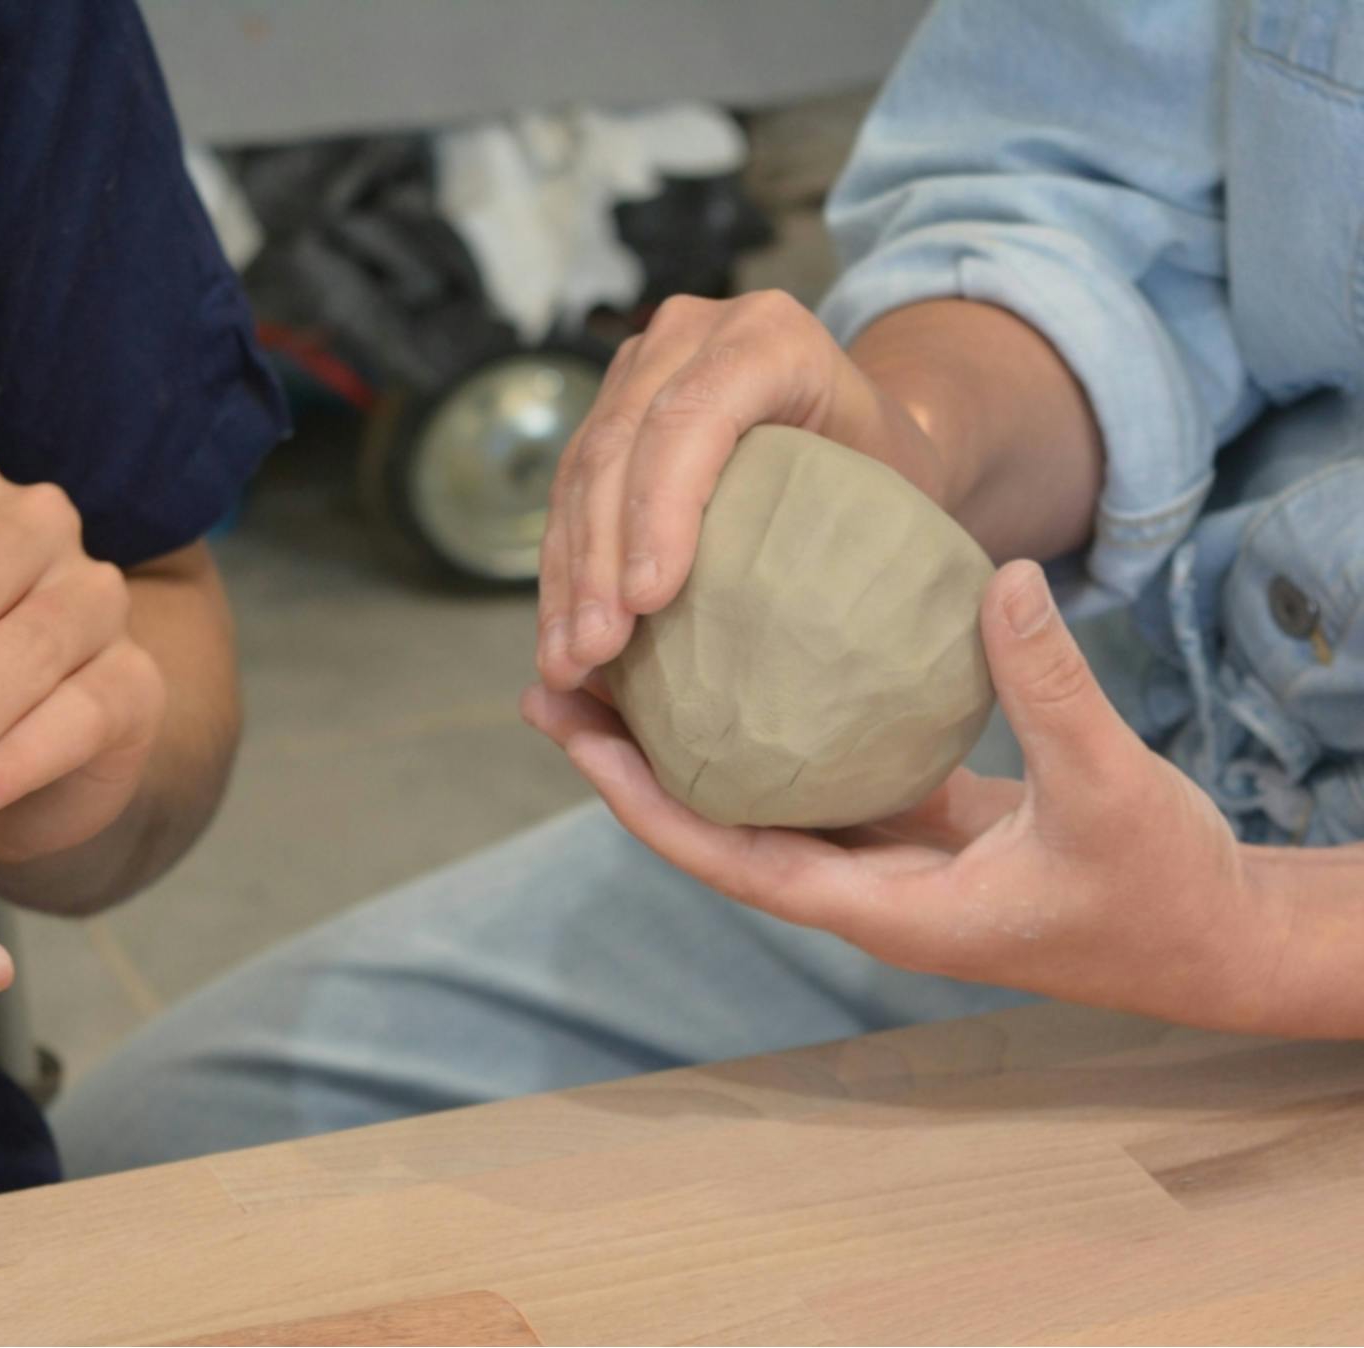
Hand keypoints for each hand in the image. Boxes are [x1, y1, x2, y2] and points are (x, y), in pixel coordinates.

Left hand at [524, 561, 1284, 1031]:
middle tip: (549, 685)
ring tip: (608, 668)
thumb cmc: (1163, 886)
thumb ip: (1053, 687)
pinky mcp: (911, 822)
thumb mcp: (1113, 786)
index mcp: (885, 910)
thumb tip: (998, 577)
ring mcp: (882, 859)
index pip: (732, 859)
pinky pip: (813, 770)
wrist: (1211, 935)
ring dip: (680, 742)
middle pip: (713, 828)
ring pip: (754, 798)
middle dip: (628, 766)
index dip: (646, 803)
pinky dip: (763, 722)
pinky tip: (730, 657)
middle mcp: (861, 889)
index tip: (579, 739)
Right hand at [539, 291, 951, 690]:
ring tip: (565, 663)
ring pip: (580, 473)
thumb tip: (803, 644)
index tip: (647, 602)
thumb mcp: (900, 490)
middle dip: (598, 560)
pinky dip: (563, 571)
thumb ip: (858, 534)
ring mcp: (639, 366)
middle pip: (621, 445)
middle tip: (592, 652)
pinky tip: (562, 638)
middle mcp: (691, 333)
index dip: (660, 508)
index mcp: (772, 335)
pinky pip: (568, 494)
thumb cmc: (889, 473)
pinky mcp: (606, 407)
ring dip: (566, 577)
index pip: (695, 417)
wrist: (864, 433)